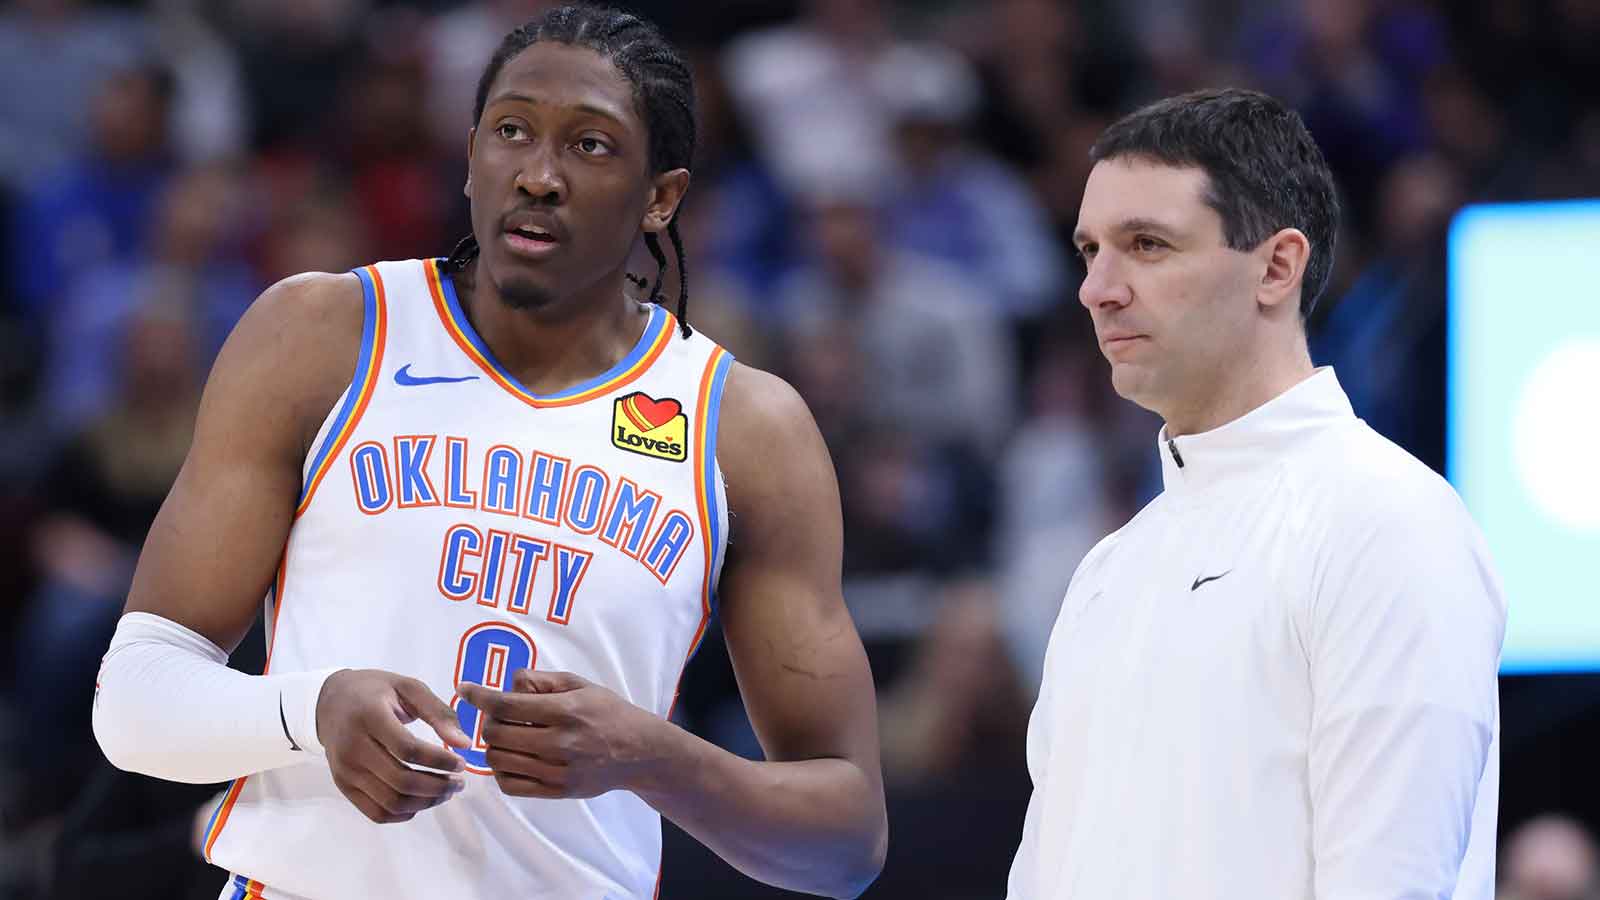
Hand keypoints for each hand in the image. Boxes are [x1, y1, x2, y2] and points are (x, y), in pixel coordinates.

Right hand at [316, 669, 471, 822]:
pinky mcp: (342, 785)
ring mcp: (345, 770)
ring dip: (425, 802)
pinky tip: (421, 800)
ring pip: (390, 802)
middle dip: (438, 787)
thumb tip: (464, 744)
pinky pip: (376, 812)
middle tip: (458, 782)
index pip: (408, 749)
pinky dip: (404, 813)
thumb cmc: (375, 691)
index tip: (461, 763)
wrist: (330, 701)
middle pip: (401, 780)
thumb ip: (439, 713)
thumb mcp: (409, 688)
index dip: (440, 761)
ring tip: (445, 792)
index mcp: (369, 716)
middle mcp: (352, 746)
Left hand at [457, 669, 667, 799]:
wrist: (638, 752)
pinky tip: (512, 759)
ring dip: (493, 746)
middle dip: (488, 721)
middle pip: (496, 734)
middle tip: (496, 716)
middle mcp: (561, 742)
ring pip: (498, 760)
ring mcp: (558, 771)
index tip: (464, 689)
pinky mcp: (557, 791)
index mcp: (566, 711)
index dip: (479, 696)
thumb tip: (507, 683)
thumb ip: (542, 681)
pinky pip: (511, 785)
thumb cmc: (607, 712)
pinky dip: (501, 771)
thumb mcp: (580, 684)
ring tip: (506, 737)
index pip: (507, 705)